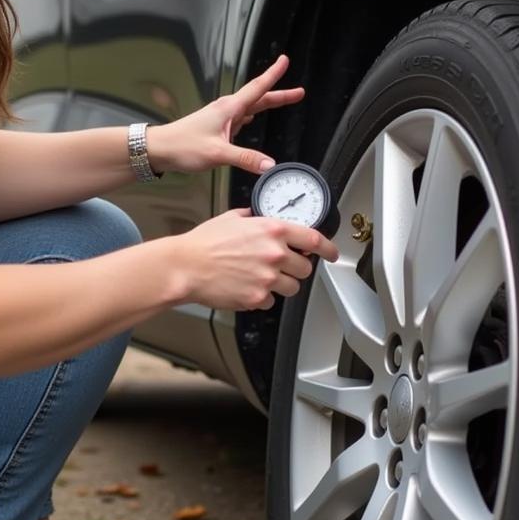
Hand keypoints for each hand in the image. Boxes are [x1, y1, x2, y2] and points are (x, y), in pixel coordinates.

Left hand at [144, 54, 302, 175]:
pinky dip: (252, 116)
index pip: (257, 88)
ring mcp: (222, 118)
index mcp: (229, 108)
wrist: (160, 149)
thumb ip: (245, 159)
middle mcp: (227, 109)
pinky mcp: (218, 127)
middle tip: (298, 92)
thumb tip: (269, 164)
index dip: (273, 74)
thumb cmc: (183, 146)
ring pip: (251, 107)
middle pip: (259, 98)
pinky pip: (241, 118)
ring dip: (267, 104)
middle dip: (279, 94)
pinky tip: (253, 120)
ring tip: (283, 101)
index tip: (285, 60)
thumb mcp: (217, 153)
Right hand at [170, 208, 338, 310]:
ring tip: (261, 277)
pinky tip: (247, 286)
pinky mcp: (257, 297)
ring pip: (292, 287)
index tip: (332, 253)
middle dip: (297, 268)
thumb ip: (257, 218)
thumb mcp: (234, 218)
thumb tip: (265, 219)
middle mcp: (274, 254)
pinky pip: (271, 301)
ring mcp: (267, 278)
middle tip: (282, 267)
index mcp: (272, 230)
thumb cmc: (205, 243)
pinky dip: (262, 297)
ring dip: (282, 284)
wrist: (186, 266)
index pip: (314, 239)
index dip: (328, 248)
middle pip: (305, 268)